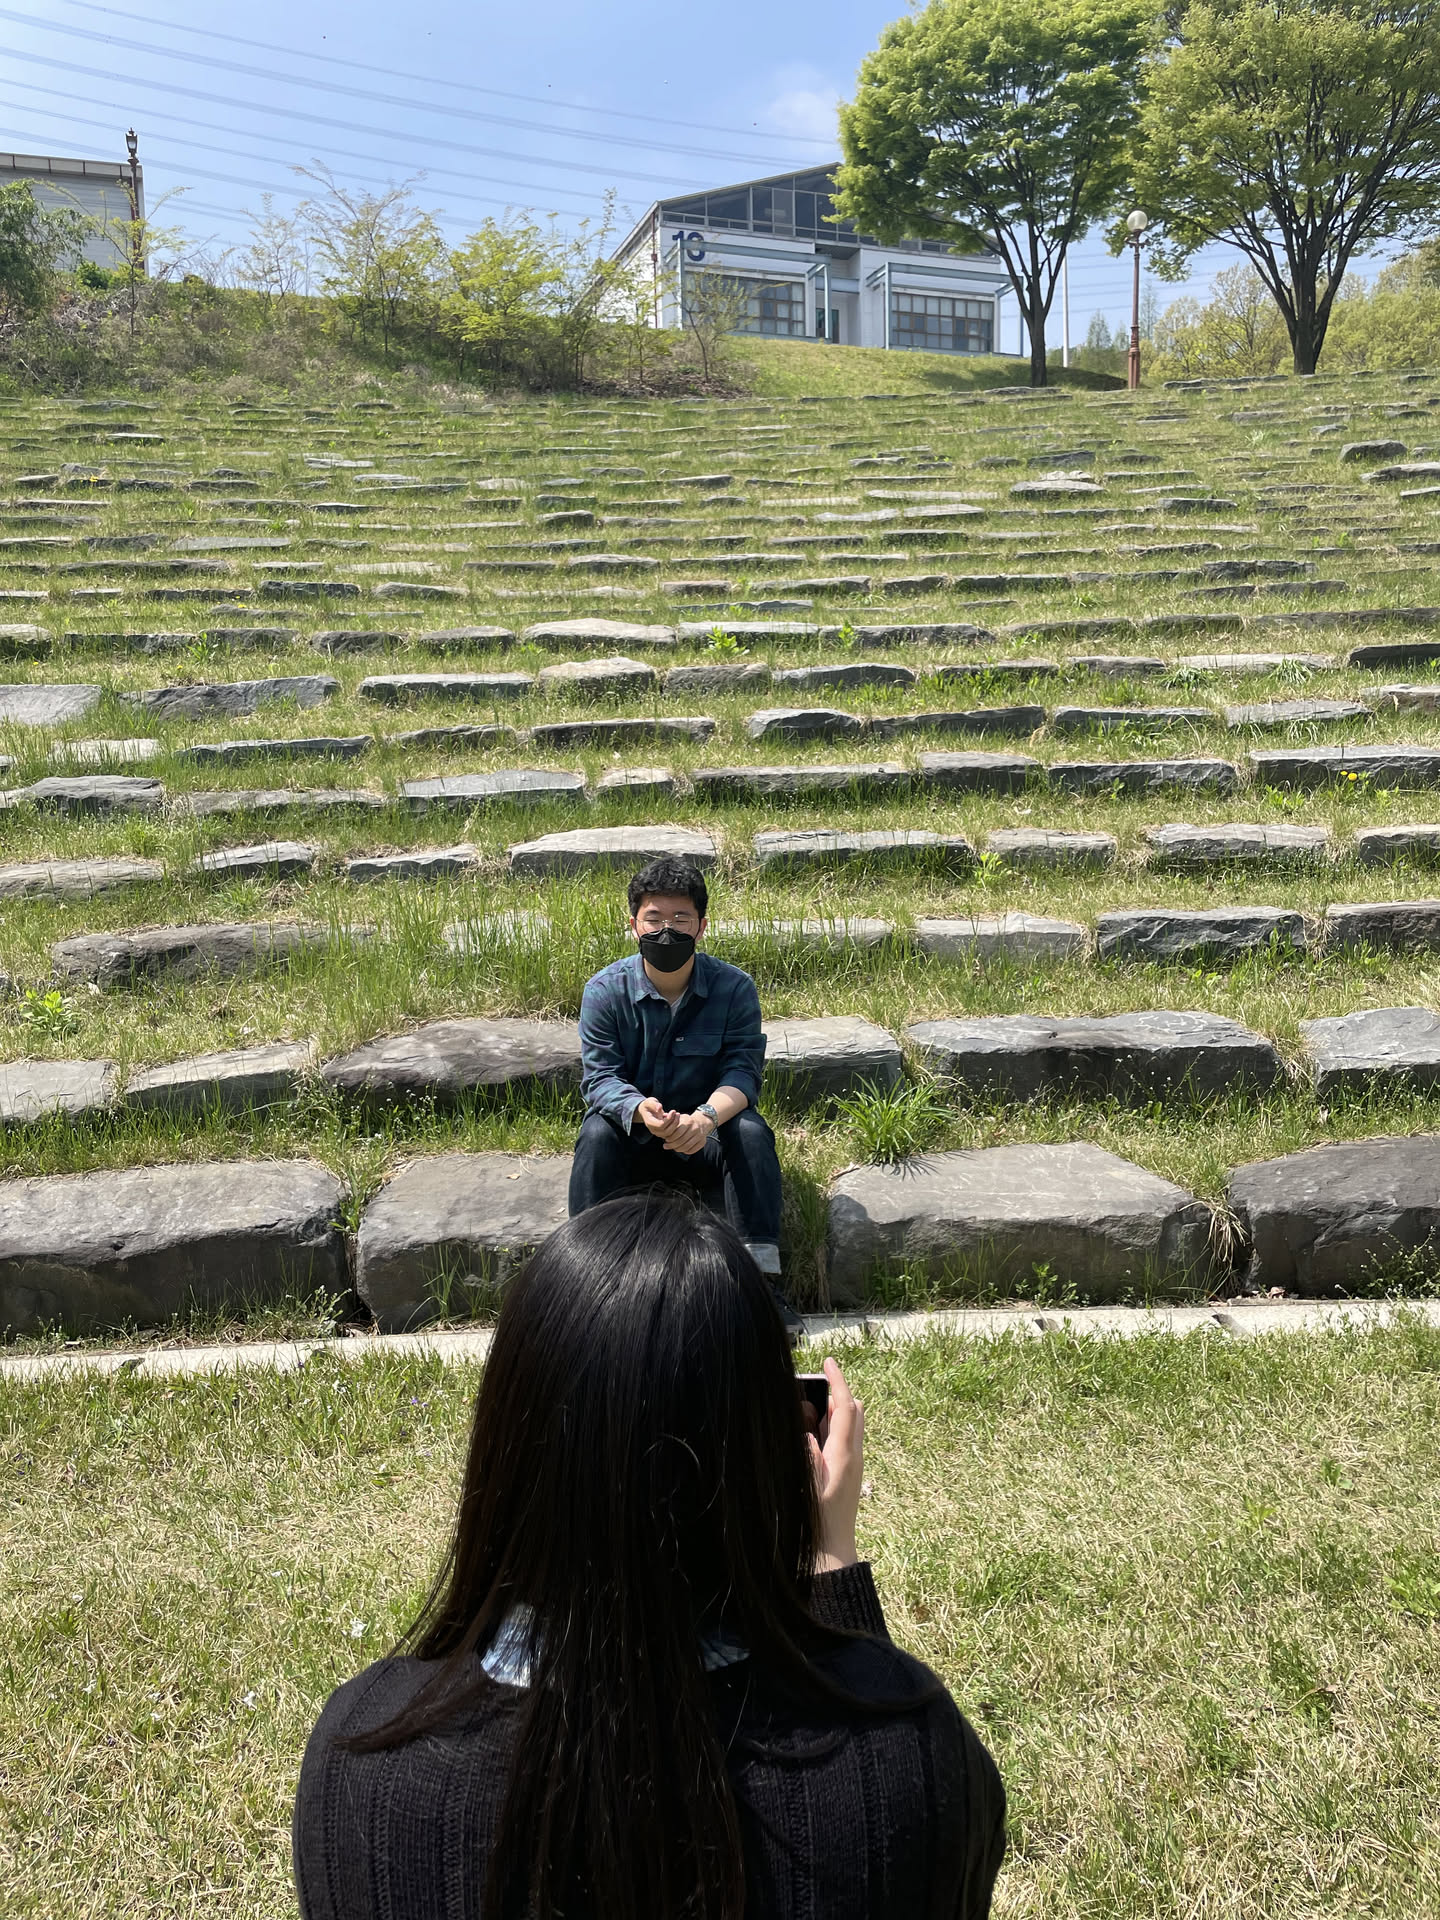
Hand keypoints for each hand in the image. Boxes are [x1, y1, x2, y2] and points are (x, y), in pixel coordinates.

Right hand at [636, 1097, 682, 1138]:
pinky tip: (676, 1118)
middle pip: (666, 1131)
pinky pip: (670, 1133)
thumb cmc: (648, 1105)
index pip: (661, 1125)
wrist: (646, 1110)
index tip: (673, 1111)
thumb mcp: (649, 1102)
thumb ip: (654, 1104)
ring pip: (669, 1133)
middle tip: (677, 1113)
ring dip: (675, 1125)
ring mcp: (657, 1132)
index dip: (668, 1119)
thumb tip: (659, 1107)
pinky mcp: (662, 1132)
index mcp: (649, 1123)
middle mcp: (653, 1130)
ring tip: (677, 1115)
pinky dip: (675, 1127)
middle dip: (674, 1122)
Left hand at [660, 1110, 711, 1156]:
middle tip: (665, 1146)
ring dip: (677, 1149)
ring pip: (686, 1146)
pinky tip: (681, 1149)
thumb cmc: (687, 1121)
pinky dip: (685, 1151)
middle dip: (671, 1145)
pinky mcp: (703, 1142)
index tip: (665, 1139)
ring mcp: (700, 1136)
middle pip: (681, 1141)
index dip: (670, 1138)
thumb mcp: (680, 1117)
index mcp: (688, 1121)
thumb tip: (661, 1121)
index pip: (677, 1133)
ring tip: (673, 1148)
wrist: (702, 1122)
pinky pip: (692, 1150)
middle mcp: (695, 1128)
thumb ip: (670, 1119)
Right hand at [808, 1357, 863, 1573]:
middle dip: (837, 1391)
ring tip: (805, 1409)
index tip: (829, 1361)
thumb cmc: (815, 1526)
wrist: (831, 1555)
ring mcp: (852, 1465)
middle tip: (815, 1382)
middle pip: (853, 1411)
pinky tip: (810, 1434)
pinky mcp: (847, 1473)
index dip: (837, 1382)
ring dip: (832, 1410)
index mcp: (844, 1456)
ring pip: (849, 1425)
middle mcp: (853, 1456)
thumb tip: (808, 1434)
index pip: (845, 1408)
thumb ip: (807, 1460)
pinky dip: (829, 1427)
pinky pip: (842, 1439)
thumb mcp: (805, 1490)